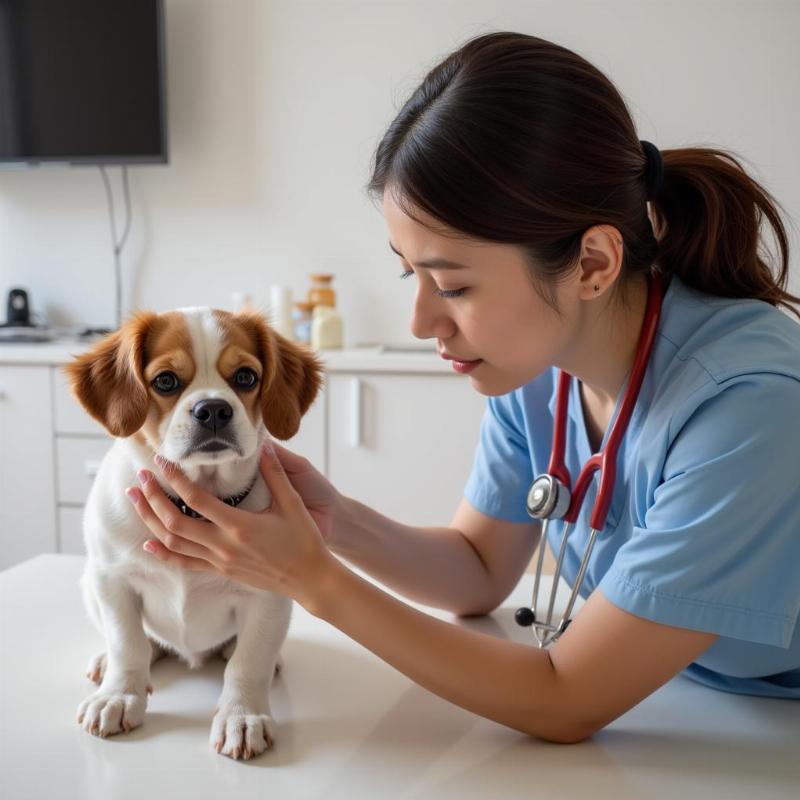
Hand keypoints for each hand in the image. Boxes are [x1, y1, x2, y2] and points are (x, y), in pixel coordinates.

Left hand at [125, 443, 339, 611]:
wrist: (311, 579)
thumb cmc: (305, 541)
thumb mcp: (292, 504)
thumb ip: (275, 473)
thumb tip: (264, 445)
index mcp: (239, 526)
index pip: (195, 499)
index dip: (174, 478)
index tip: (161, 462)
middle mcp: (223, 546)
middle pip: (173, 522)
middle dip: (152, 498)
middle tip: (139, 478)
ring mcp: (219, 562)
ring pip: (172, 543)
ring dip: (150, 521)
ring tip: (135, 501)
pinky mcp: (221, 572)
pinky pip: (184, 563)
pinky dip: (162, 553)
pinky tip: (148, 543)